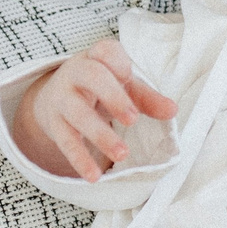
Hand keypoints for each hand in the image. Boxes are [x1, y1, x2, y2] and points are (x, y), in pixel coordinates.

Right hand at [19, 39, 175, 180]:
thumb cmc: (98, 86)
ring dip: (101, 135)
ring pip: (78, 113)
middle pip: (92, 77)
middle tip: (133, 120)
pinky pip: (66, 141)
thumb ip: (147, 97)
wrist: (54, 96)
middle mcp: (76, 73)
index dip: (117, 62)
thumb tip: (172, 110)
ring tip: (122, 154)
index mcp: (96, 57)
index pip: (105, 51)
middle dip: (113, 97)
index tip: (128, 75)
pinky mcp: (54, 123)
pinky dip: (80, 159)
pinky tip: (93, 176)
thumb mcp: (123, 86)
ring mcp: (62, 98)